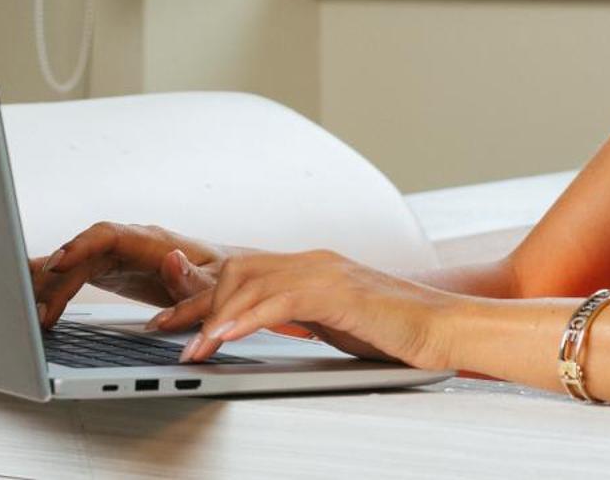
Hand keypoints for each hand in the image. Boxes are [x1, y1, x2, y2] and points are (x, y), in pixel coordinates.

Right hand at [28, 221, 243, 327]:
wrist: (227, 278)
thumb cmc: (224, 279)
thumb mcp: (217, 284)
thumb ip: (194, 278)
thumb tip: (173, 258)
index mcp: (151, 242)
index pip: (108, 236)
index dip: (80, 247)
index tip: (57, 265)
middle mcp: (129, 244)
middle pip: (81, 254)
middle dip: (54, 278)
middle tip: (37, 310)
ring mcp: (116, 256)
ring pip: (72, 266)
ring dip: (48, 287)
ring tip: (28, 315)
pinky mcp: (109, 270)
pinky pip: (74, 275)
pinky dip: (53, 288)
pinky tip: (32, 302)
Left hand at [145, 247, 462, 370]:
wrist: (446, 329)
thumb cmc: (398, 333)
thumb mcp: (335, 326)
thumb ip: (302, 320)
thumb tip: (266, 331)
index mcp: (311, 268)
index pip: (242, 273)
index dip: (201, 294)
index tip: (169, 317)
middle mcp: (313, 262)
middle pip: (235, 270)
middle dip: (193, 301)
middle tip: (162, 329)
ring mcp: (325, 272)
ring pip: (249, 281)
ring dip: (212, 316)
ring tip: (189, 347)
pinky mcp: (338, 291)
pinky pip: (280, 300)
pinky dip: (246, 317)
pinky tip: (225, 336)